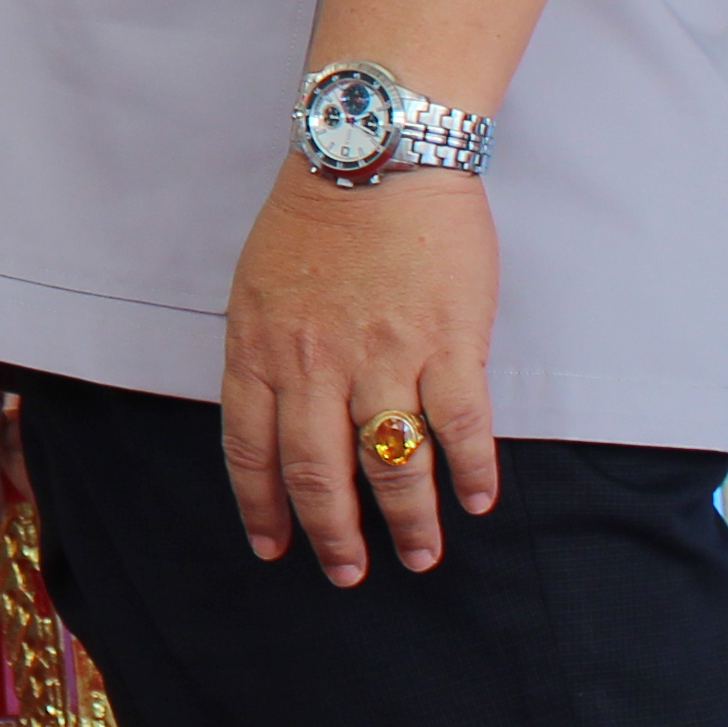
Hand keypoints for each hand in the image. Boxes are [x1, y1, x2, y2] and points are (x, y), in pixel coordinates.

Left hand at [218, 158, 498, 582]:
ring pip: (392, 462)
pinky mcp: (447, 341)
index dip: (263, 507)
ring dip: (407, 520)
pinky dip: (469, 470)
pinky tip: (476, 500)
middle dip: (333, 535)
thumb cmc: (314, 216)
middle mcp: (315, 363)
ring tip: (419, 556)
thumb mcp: (257, 288)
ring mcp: (382, 355)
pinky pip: (459, 423)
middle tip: (348, 573)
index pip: (251, 450)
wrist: (375, 153)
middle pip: (318, 472)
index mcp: (259, 349)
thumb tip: (278, 416)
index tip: (275, 547)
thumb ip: (266, 355)